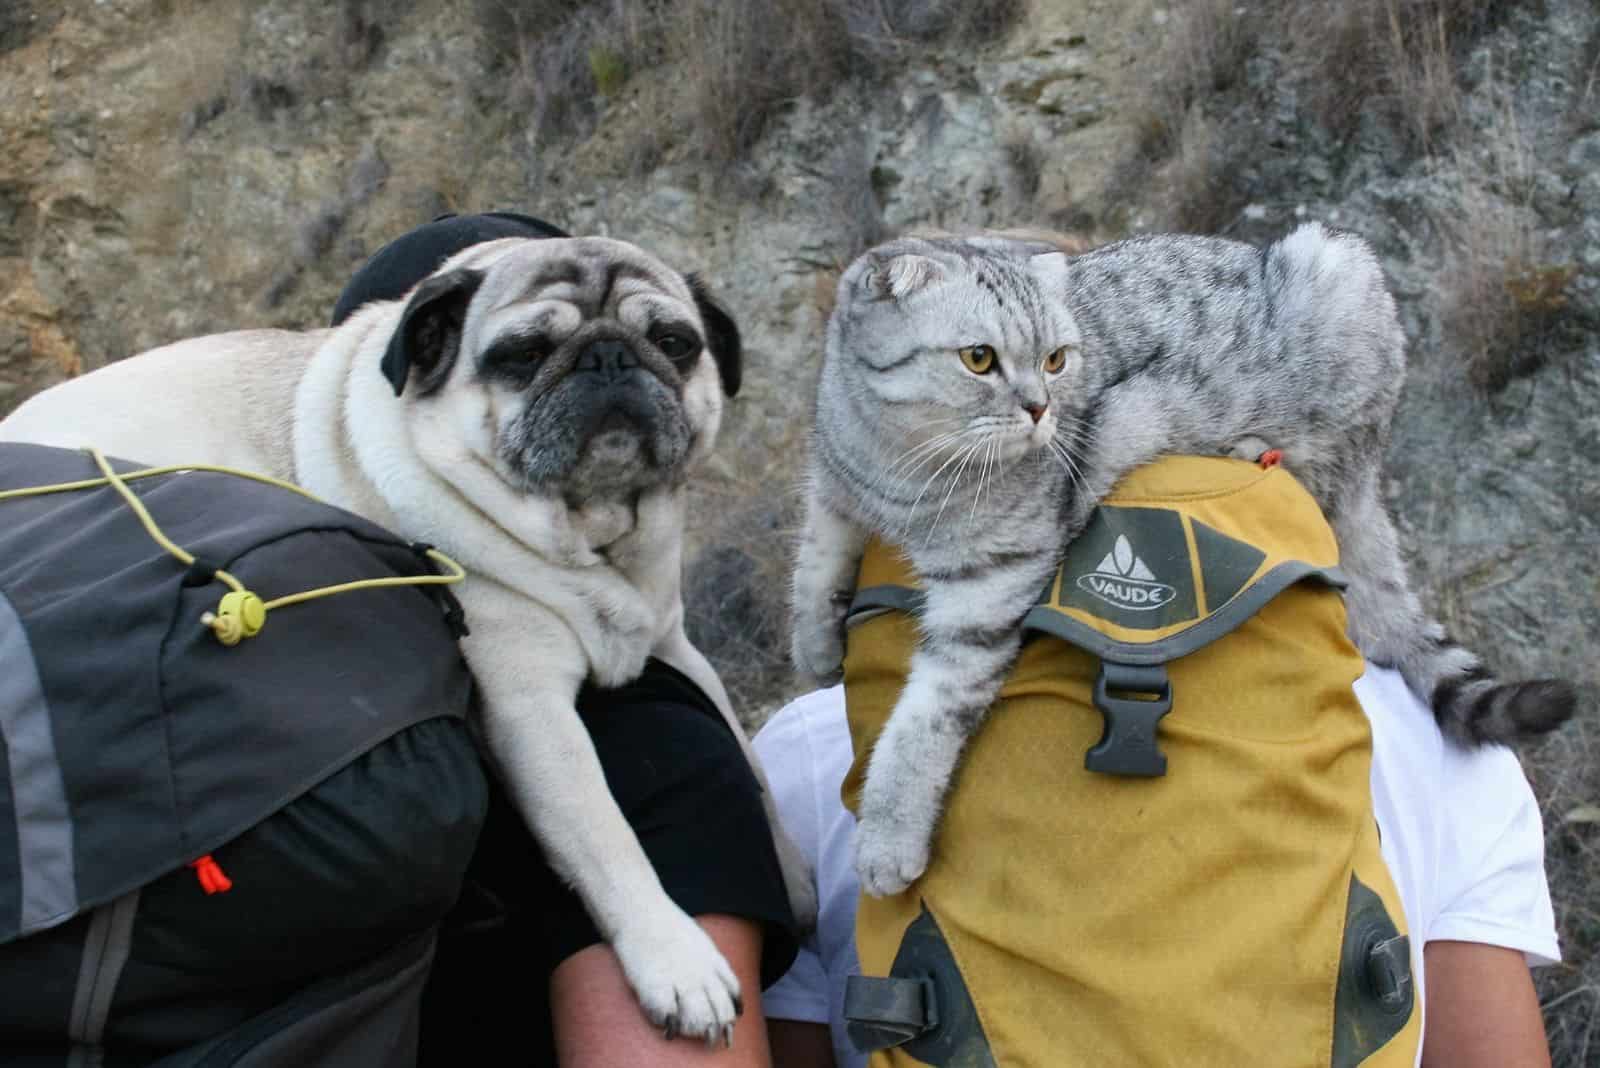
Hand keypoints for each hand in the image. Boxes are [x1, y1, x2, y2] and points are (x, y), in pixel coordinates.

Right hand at [611, 905, 743, 1046]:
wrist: (640, 913)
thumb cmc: (665, 925)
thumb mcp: (699, 939)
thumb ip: (710, 960)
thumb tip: (720, 982)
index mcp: (712, 960)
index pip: (732, 992)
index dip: (732, 1011)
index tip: (730, 1021)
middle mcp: (700, 974)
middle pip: (719, 1011)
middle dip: (718, 1027)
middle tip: (713, 1037)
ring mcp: (680, 981)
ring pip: (699, 1019)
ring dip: (696, 1030)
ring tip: (691, 1034)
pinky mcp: (656, 987)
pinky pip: (668, 1016)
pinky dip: (670, 1026)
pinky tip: (667, 1029)